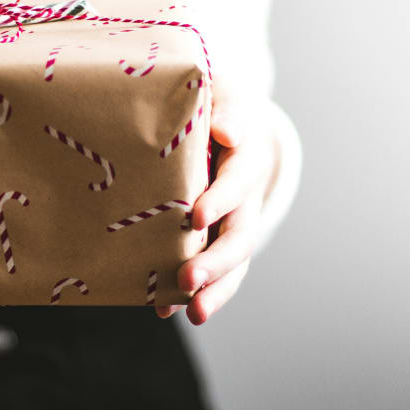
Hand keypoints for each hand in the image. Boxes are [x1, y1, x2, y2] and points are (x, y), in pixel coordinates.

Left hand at [156, 82, 276, 324]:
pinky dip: (192, 293)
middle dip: (216, 261)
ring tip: (194, 314)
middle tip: (187, 279)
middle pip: (239, 235)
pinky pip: (211, 272)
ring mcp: (232, 224)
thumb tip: (226, 132)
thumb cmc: (213, 104)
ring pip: (232, 263)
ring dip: (214, 290)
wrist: (222, 124)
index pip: (237, 181)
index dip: (220, 199)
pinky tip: (164, 310)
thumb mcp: (221, 95)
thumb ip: (225, 110)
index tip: (196, 216)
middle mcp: (245, 198)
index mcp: (246, 158)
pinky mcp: (214, 240)